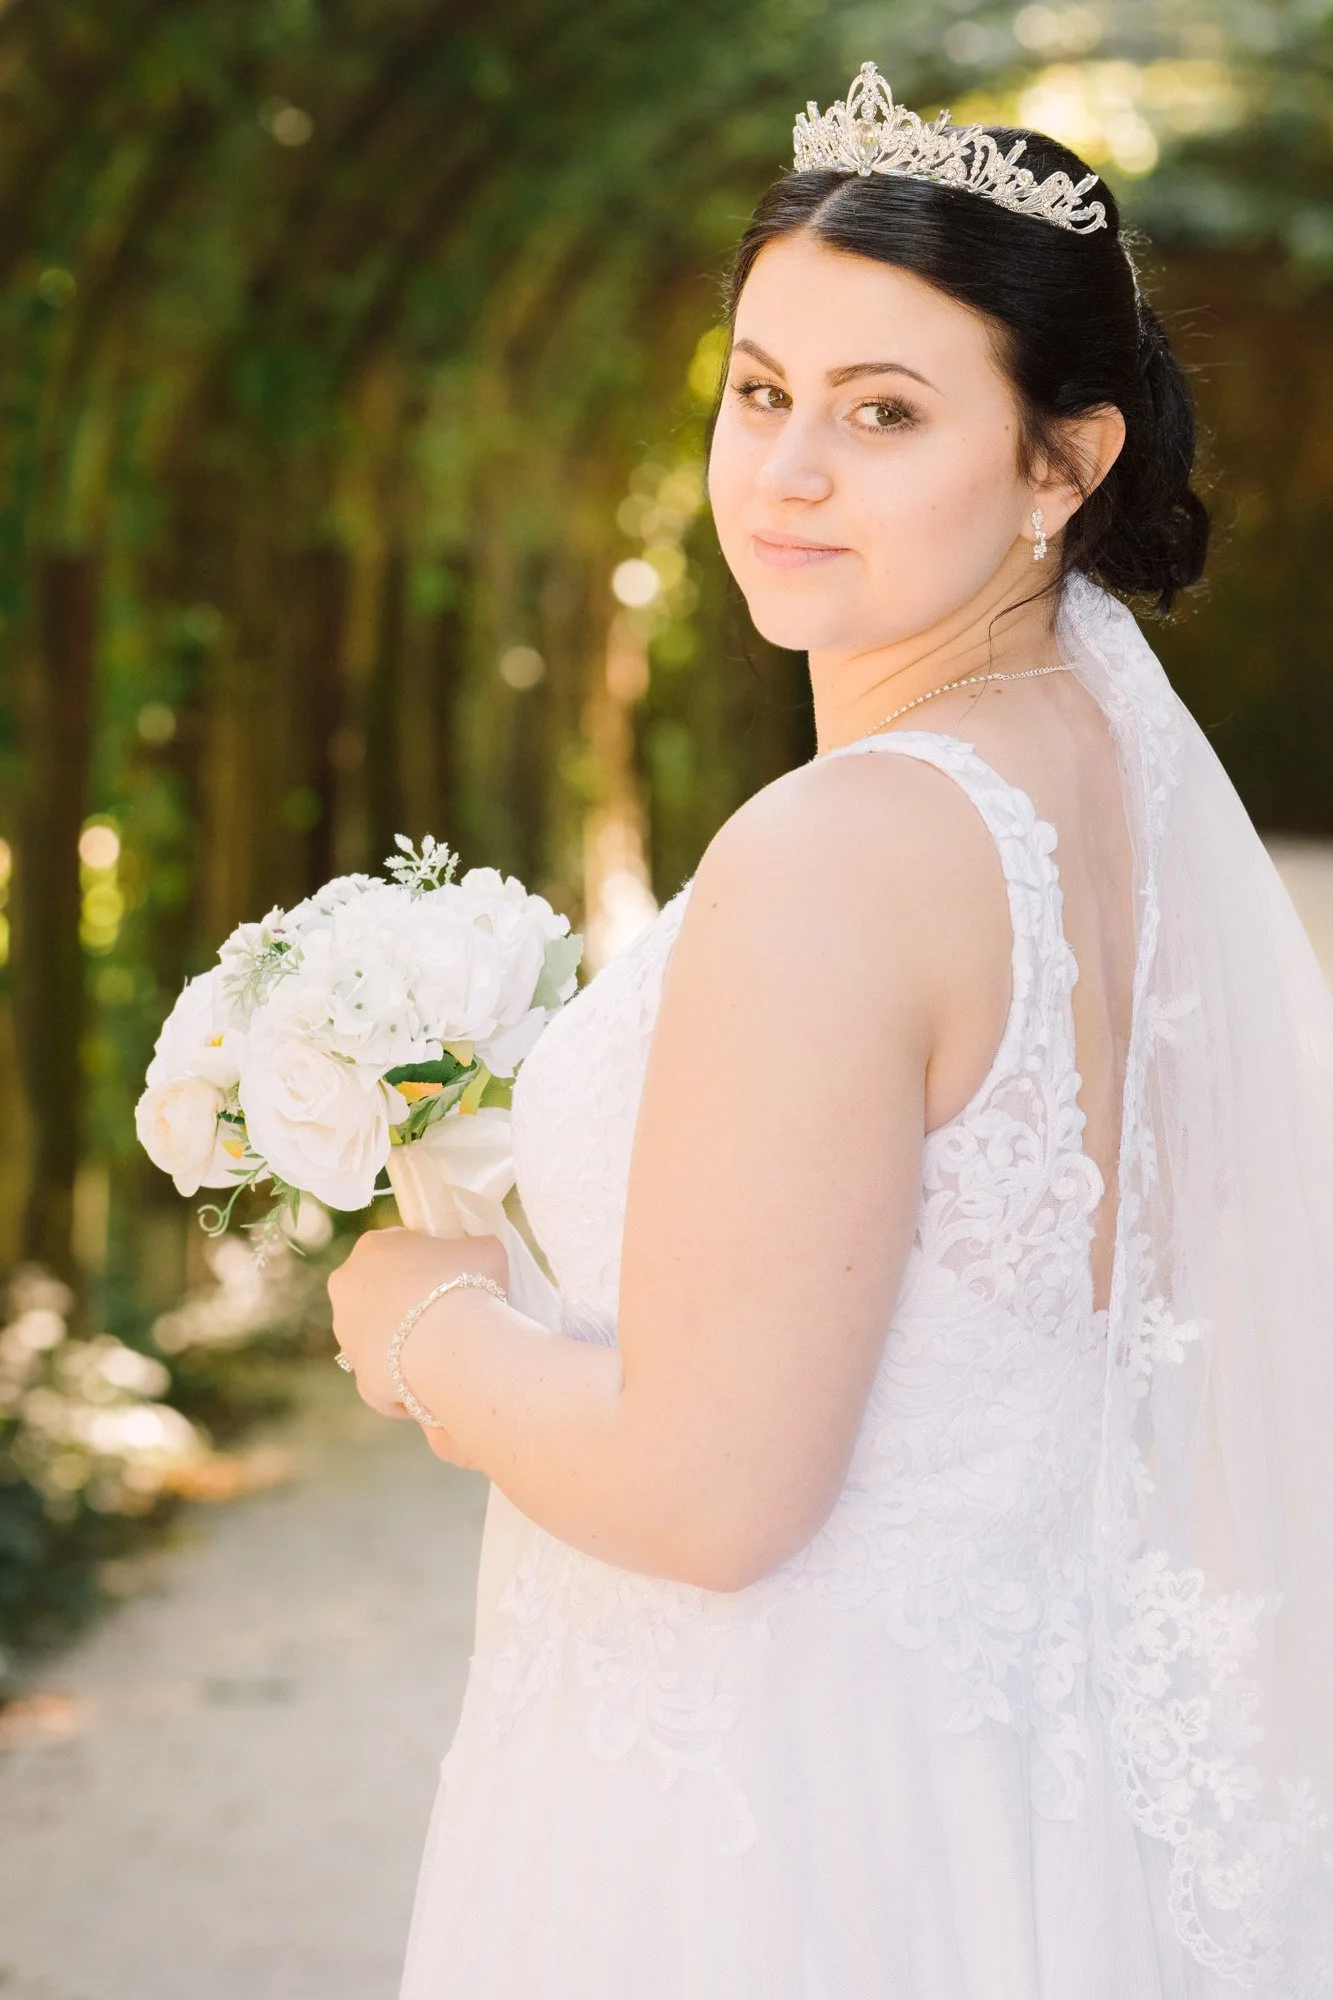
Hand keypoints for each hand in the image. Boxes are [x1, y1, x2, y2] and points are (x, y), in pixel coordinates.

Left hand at [327, 1226, 509, 1458]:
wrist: (452, 1342)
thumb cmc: (468, 1285)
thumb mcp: (486, 1249)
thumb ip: (473, 1248)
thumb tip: (476, 1255)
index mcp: (374, 1246)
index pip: (396, 1250)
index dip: (426, 1265)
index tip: (450, 1279)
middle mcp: (348, 1285)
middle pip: (381, 1294)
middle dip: (408, 1306)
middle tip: (447, 1317)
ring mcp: (347, 1334)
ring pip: (381, 1340)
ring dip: (406, 1346)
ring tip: (445, 1355)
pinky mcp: (360, 1375)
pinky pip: (386, 1383)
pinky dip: (408, 1387)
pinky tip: (436, 1389)